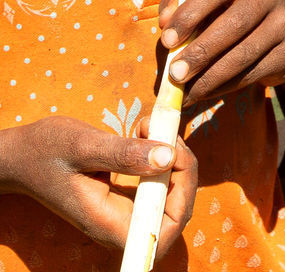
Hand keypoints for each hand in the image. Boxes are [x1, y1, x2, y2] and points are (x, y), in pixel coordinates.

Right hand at [1, 117, 195, 253]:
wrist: (22, 155)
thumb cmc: (46, 151)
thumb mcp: (84, 146)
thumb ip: (125, 154)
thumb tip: (167, 158)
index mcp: (107, 222)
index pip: (163, 232)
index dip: (183, 198)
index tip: (175, 157)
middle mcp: (118, 222)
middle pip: (173, 212)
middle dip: (183, 171)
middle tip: (167, 135)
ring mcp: (121, 210)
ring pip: (169, 196)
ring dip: (174, 161)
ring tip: (155, 130)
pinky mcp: (122, 196)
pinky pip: (156, 184)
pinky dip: (162, 158)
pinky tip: (147, 134)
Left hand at [159, 0, 284, 108]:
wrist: (277, 38)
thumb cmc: (227, 16)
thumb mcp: (204, 5)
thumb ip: (179, 7)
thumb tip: (165, 22)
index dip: (191, 13)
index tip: (167, 40)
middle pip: (235, 23)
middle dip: (201, 51)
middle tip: (174, 74)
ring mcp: (283, 21)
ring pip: (244, 53)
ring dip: (210, 76)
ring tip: (185, 92)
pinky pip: (252, 72)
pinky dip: (223, 87)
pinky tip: (203, 93)